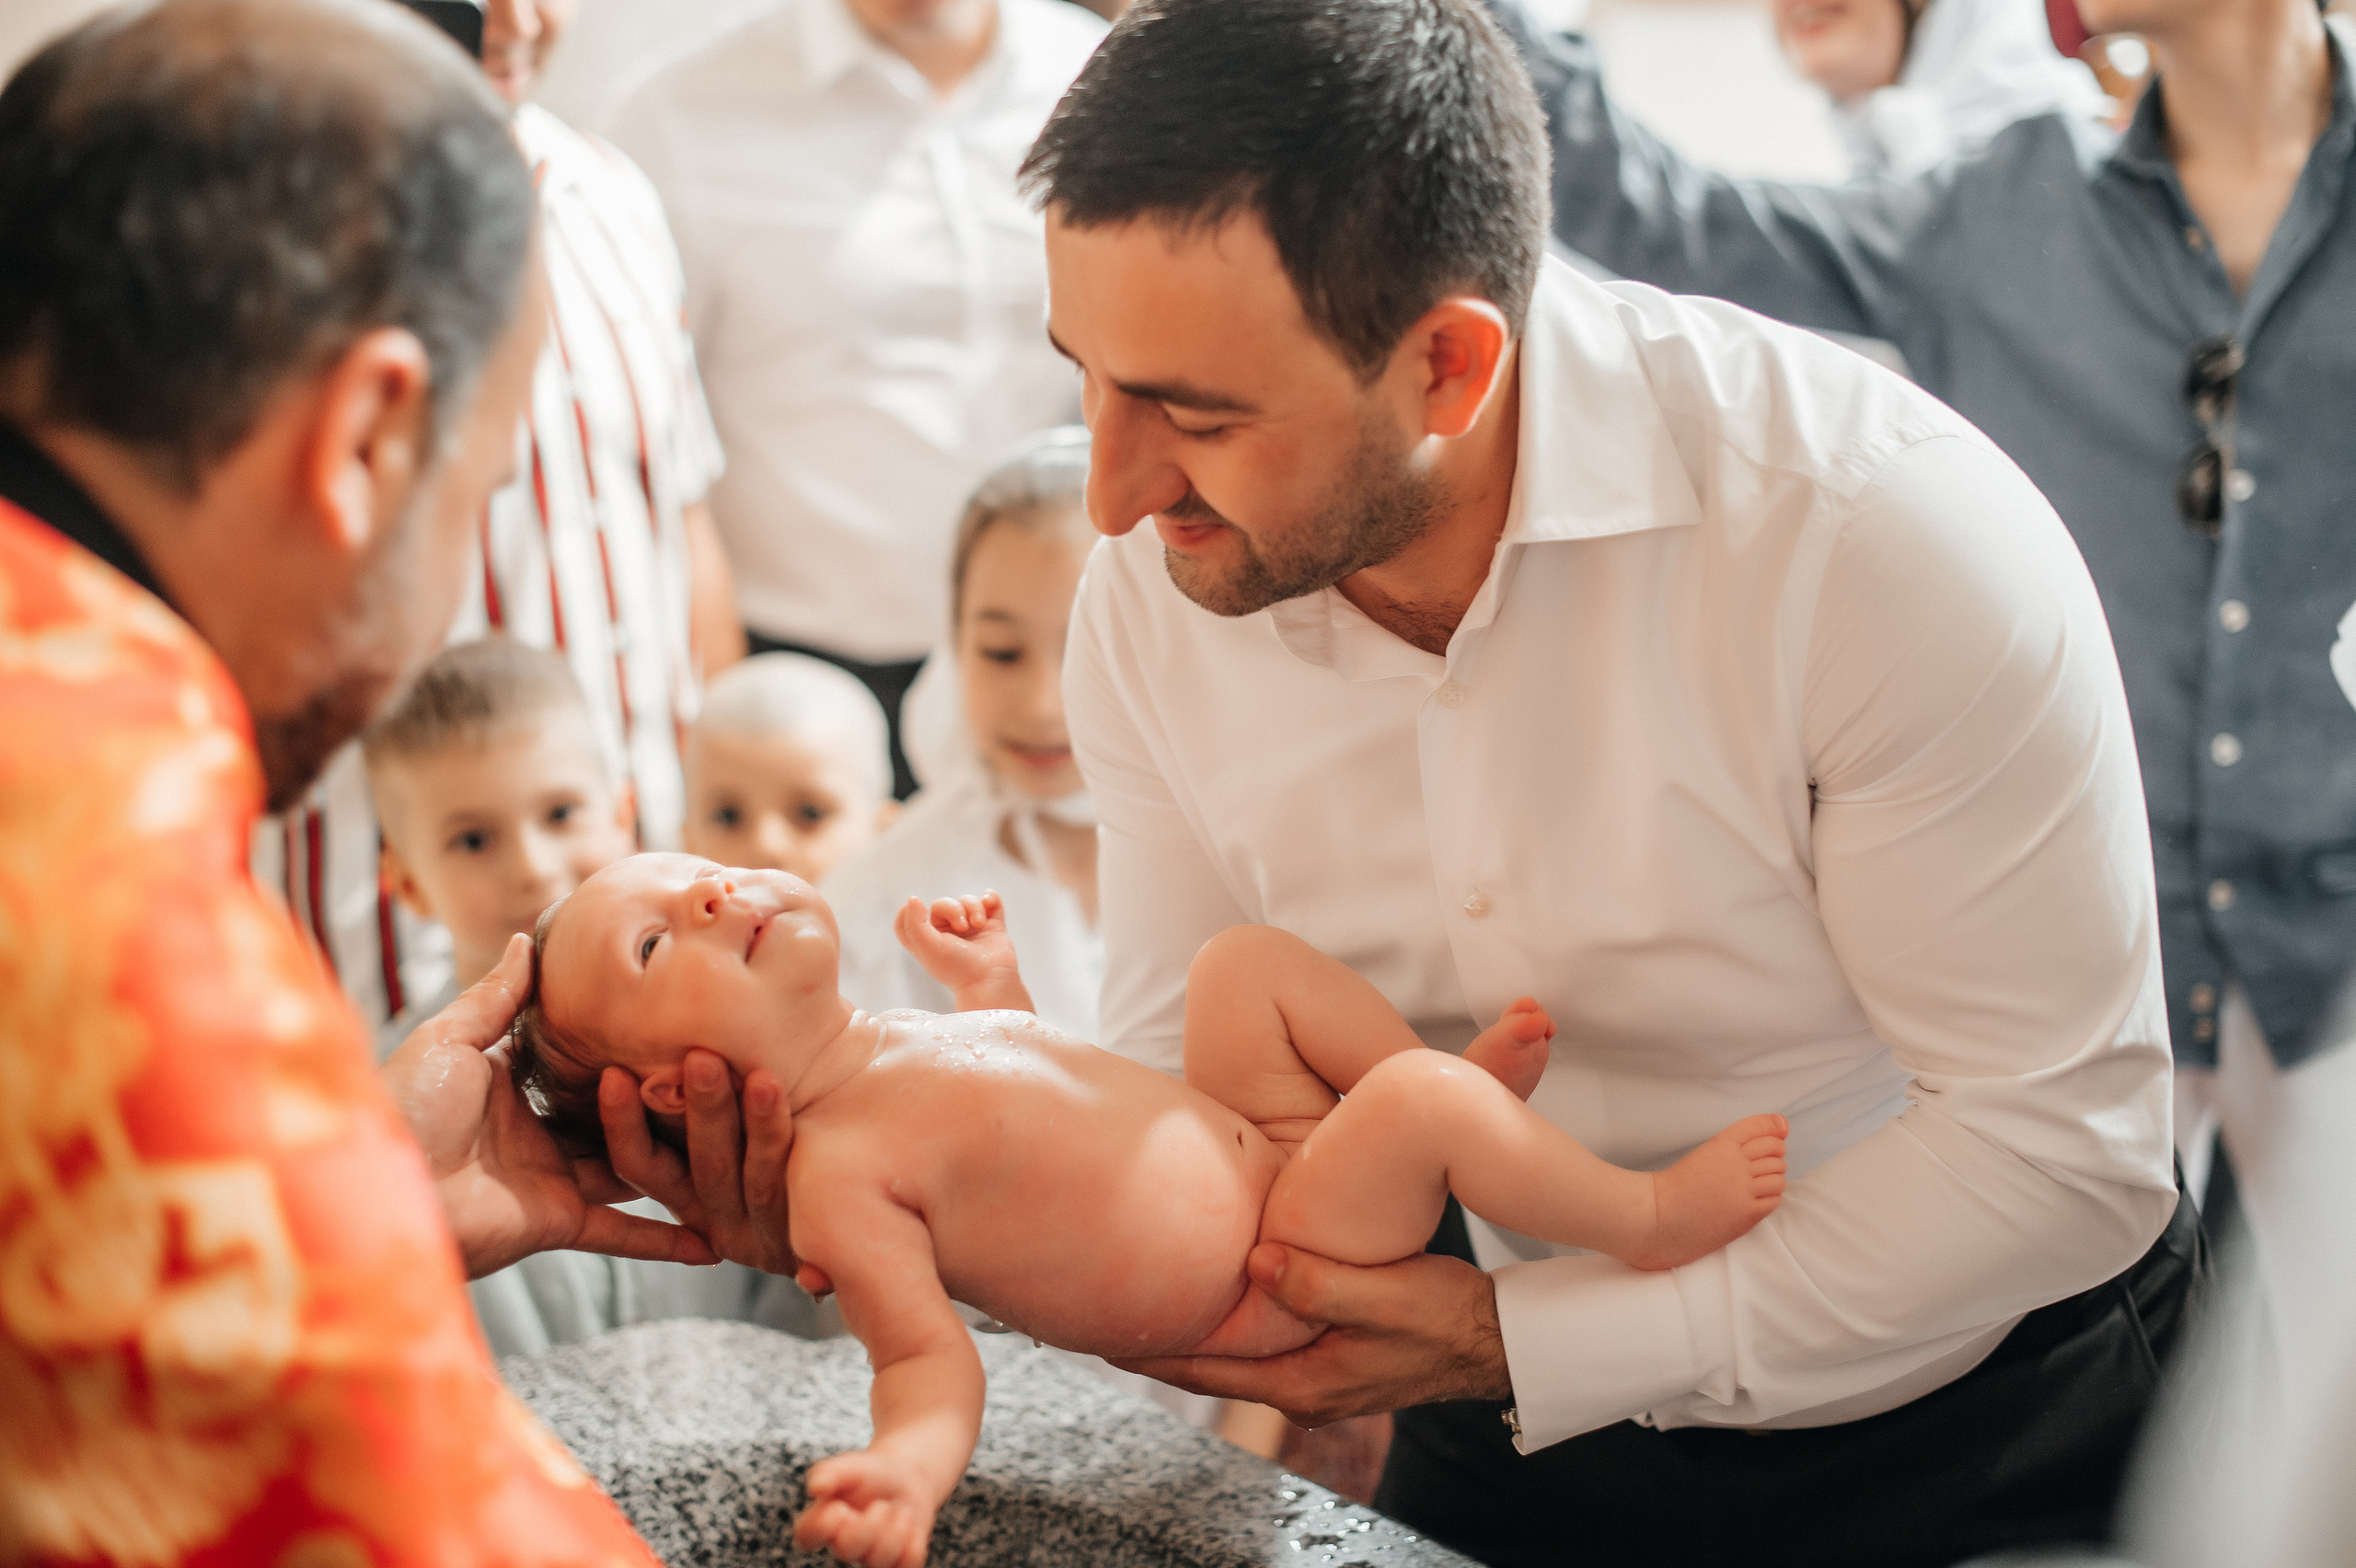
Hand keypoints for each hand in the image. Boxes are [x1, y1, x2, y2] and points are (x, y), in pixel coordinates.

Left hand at [382, 933, 717, 1278]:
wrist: (378, 1189)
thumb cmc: (404, 1107)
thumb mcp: (449, 1039)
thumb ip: (496, 997)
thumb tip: (526, 938)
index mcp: (511, 1085)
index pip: (581, 1061)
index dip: (624, 1044)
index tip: (677, 1021)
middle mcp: (538, 1132)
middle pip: (615, 1114)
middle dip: (664, 1100)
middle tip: (723, 1075)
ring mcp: (551, 1180)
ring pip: (630, 1166)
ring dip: (677, 1158)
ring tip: (736, 1138)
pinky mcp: (557, 1222)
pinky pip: (619, 1231)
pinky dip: (663, 1240)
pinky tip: (714, 1242)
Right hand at [600, 1046, 816, 1282]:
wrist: (855, 1219)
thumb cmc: (789, 1148)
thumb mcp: (734, 1132)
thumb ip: (696, 1104)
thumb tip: (645, 1031)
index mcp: (684, 1196)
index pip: (638, 1166)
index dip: (621, 1124)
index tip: (614, 1075)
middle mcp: (710, 1219)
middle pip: (689, 1167)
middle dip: (698, 1111)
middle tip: (700, 1057)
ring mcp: (750, 1233)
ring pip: (738, 1174)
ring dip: (742, 1121)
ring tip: (757, 1075)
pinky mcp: (788, 1237)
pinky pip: (779, 1184)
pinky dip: (775, 1137)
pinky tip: (775, 1092)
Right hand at [794, 1448, 937, 1567]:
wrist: (907, 1478)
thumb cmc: (871, 1473)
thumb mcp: (851, 1465)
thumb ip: (831, 1472)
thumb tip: (815, 1487)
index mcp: (823, 1520)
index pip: (807, 1537)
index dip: (823, 1526)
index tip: (841, 1507)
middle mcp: (843, 1545)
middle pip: (846, 1552)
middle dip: (868, 1525)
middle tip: (880, 1505)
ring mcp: (870, 1558)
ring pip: (879, 1561)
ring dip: (896, 1529)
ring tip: (899, 1510)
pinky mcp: (897, 1563)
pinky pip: (907, 1565)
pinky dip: (914, 1541)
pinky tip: (909, 1525)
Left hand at [893, 893, 1017, 991]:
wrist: (990, 980)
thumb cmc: (957, 968)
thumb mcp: (928, 947)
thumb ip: (913, 923)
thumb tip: (913, 898)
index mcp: (928, 941)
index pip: (909, 922)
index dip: (909, 911)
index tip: (917, 906)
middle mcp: (948, 934)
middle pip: (942, 905)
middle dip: (953, 908)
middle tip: (962, 926)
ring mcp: (972, 929)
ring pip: (967, 901)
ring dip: (974, 907)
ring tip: (978, 923)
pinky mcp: (992, 926)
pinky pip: (991, 901)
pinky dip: (991, 897)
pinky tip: (989, 903)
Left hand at [1112, 1243, 1510, 1426]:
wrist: (1497, 1339)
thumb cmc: (1448, 1319)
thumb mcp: (1388, 1297)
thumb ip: (1321, 1285)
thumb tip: (1255, 1265)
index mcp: (1305, 1384)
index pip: (1205, 1372)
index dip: (1149, 1352)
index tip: (1097, 1332)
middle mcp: (1302, 1389)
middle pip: (1209, 1366)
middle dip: (1159, 1340)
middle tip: (1101, 1308)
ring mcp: (1315, 1375)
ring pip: (1235, 1353)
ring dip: (1195, 1328)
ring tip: (1147, 1294)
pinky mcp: (1330, 1355)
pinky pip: (1263, 1341)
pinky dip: (1232, 1320)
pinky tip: (1219, 1290)